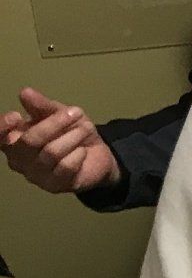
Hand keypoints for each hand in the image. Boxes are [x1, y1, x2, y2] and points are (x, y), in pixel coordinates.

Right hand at [1, 88, 121, 194]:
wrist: (95, 154)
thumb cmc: (69, 132)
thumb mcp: (58, 113)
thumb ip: (42, 106)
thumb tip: (25, 92)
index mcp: (13, 141)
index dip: (2, 127)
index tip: (16, 116)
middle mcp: (18, 160)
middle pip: (29, 141)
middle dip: (54, 123)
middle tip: (75, 112)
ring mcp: (35, 175)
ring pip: (51, 153)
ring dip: (73, 136)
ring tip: (86, 128)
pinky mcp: (54, 185)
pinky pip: (65, 167)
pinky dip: (78, 153)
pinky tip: (83, 150)